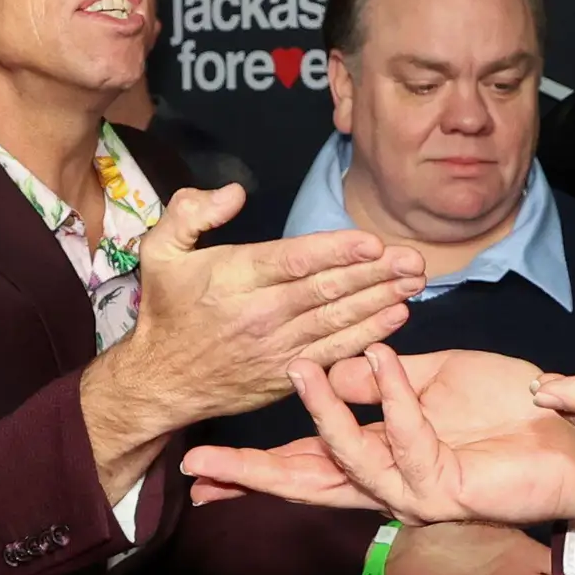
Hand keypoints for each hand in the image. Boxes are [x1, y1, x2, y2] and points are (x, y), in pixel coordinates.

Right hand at [82, 185, 427, 497]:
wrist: (159, 382)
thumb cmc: (165, 311)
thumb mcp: (158, 252)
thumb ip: (190, 212)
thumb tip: (234, 193)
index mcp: (233, 279)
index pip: (294, 262)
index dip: (337, 251)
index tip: (373, 241)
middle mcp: (260, 315)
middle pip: (326, 291)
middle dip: (375, 273)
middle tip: (413, 258)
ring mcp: (277, 349)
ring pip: (337, 321)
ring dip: (381, 300)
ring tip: (415, 281)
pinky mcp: (288, 375)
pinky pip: (334, 353)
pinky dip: (368, 336)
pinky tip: (396, 317)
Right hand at [182, 345, 574, 536]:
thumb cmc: (510, 407)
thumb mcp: (432, 376)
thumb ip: (380, 378)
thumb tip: (326, 369)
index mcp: (382, 454)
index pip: (307, 463)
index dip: (255, 464)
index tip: (201, 464)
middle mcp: (391, 483)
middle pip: (306, 485)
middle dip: (251, 477)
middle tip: (197, 471)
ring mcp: (416, 493)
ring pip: (348, 463)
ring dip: (320, 415)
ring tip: (297, 369)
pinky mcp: (447, 492)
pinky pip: (406, 440)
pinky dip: (393, 397)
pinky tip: (380, 360)